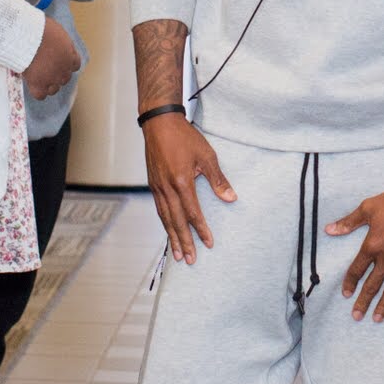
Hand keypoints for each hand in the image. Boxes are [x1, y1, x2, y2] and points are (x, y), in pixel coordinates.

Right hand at [22, 18, 79, 98]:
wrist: (27, 35)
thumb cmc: (41, 29)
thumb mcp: (58, 32)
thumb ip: (61, 42)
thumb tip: (58, 44)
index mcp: (70, 57)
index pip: (74, 66)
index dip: (66, 63)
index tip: (58, 60)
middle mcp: (64, 70)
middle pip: (64, 78)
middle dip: (57, 74)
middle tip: (45, 67)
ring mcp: (51, 79)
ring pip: (54, 89)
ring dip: (48, 84)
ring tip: (38, 76)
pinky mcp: (37, 84)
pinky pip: (40, 95)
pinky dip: (37, 92)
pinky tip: (32, 84)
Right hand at [143, 115, 233, 263]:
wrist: (158, 123)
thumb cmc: (184, 137)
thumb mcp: (207, 155)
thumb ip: (218, 179)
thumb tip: (231, 199)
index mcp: (181, 182)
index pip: (192, 213)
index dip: (201, 230)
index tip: (209, 243)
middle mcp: (167, 188)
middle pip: (176, 221)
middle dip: (184, 242)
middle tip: (190, 260)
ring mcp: (157, 187)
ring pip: (165, 218)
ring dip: (172, 237)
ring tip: (177, 254)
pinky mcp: (153, 184)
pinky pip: (160, 209)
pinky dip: (165, 223)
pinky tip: (169, 230)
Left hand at [329, 181, 383, 321]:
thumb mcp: (368, 208)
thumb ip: (348, 222)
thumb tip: (329, 229)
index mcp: (372, 246)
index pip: (357, 270)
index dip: (350, 283)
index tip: (346, 294)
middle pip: (372, 285)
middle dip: (364, 302)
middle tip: (357, 317)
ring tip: (377, 318)